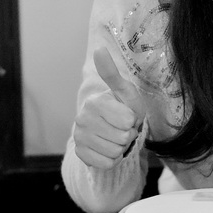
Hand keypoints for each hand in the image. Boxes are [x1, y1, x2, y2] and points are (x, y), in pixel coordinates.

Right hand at [72, 48, 146, 168]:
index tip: (128, 117)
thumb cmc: (124, 109)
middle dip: (128, 135)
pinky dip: (113, 159)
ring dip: (121, 147)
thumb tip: (99, 49)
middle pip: (122, 137)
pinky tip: (109, 148)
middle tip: (122, 129)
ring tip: (116, 138)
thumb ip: (111, 74)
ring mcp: (79, 137)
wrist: (114, 132)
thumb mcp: (124, 92)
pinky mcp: (81, 154)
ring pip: (115, 151)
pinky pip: (107, 163)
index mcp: (94, 102)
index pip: (127, 121)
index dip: (133, 121)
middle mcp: (82, 119)